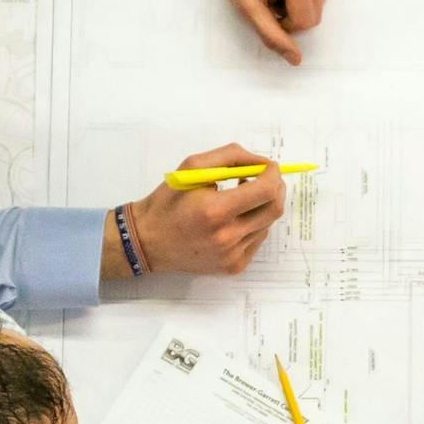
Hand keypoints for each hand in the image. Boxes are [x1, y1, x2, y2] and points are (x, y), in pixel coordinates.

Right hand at [118, 143, 289, 277]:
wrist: (148, 241)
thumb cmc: (167, 201)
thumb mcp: (192, 167)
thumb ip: (230, 157)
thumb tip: (262, 162)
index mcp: (215, 211)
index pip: (265, 191)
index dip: (273, 175)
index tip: (268, 167)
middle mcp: (226, 237)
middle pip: (273, 209)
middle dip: (275, 188)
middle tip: (264, 178)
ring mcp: (231, 256)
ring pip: (267, 224)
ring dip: (261, 207)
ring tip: (239, 200)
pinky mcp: (233, 267)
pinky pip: (257, 240)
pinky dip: (252, 225)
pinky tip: (232, 221)